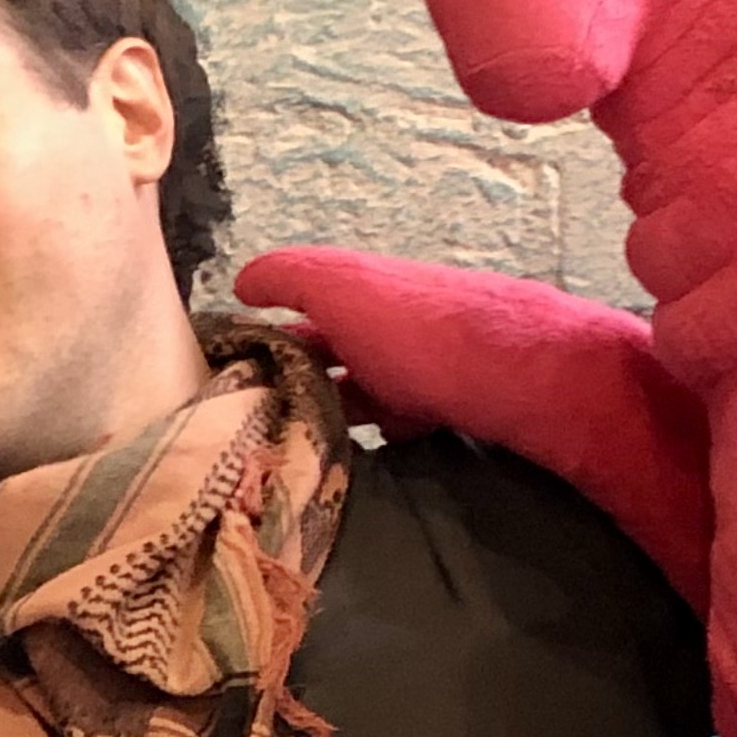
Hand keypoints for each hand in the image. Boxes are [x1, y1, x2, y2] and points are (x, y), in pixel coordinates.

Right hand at [233, 246, 514, 440]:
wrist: (511, 376)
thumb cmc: (413, 326)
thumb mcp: (337, 284)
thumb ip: (287, 277)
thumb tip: (242, 282)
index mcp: (359, 290)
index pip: (301, 303)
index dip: (263, 329)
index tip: (224, 368)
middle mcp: (387, 324)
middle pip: (328, 352)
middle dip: (290, 377)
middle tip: (246, 417)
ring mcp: (417, 369)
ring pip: (357, 391)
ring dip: (325, 411)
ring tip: (287, 443)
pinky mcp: (440, 411)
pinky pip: (394, 426)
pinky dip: (369, 438)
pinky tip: (347, 459)